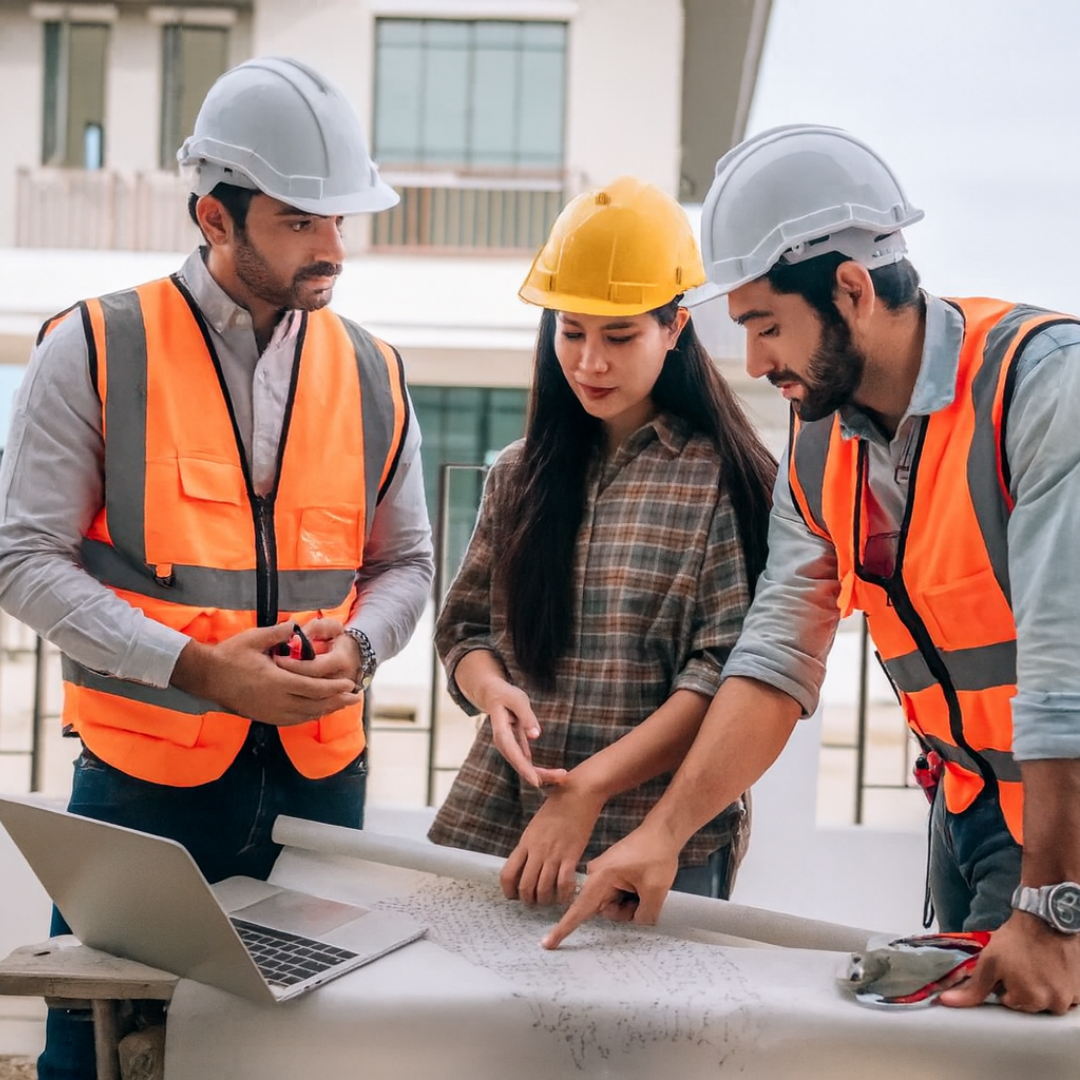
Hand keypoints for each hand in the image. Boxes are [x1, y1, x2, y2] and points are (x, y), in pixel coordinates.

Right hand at [172, 623, 359, 726]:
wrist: (206, 677)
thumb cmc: (230, 655)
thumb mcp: (254, 638)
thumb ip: (278, 633)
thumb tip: (296, 625)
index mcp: (277, 682)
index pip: (314, 688)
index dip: (335, 688)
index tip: (351, 684)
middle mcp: (277, 701)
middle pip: (315, 705)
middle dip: (337, 701)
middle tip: (356, 698)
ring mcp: (270, 712)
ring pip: (305, 715)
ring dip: (326, 710)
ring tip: (341, 705)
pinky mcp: (265, 717)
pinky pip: (293, 720)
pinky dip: (309, 716)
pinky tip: (317, 711)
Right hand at [472, 676, 566, 788]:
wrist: (493, 695)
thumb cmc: (506, 695)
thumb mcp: (517, 700)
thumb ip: (526, 717)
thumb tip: (536, 736)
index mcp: (501, 733)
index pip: (513, 754)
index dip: (524, 769)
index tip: (537, 781)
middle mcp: (504, 744)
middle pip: (520, 764)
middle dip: (539, 774)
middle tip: (562, 776)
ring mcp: (509, 747)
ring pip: (524, 766)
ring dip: (541, 773)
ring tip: (561, 776)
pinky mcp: (516, 747)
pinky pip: (526, 761)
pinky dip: (537, 768)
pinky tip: (550, 774)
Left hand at [500, 782, 604, 905]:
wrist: (579, 793)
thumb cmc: (558, 804)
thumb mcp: (536, 824)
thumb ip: (530, 844)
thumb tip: (527, 862)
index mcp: (525, 842)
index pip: (508, 873)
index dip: (508, 890)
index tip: (514, 896)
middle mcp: (537, 850)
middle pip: (525, 886)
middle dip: (528, 900)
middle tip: (534, 902)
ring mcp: (554, 854)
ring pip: (543, 889)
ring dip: (545, 900)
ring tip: (549, 901)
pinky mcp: (572, 855)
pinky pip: (564, 884)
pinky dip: (564, 895)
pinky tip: (566, 897)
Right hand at [539, 826, 679, 948]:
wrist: (662, 831)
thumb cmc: (656, 855)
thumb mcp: (656, 891)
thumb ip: (643, 916)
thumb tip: (637, 921)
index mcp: (601, 877)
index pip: (580, 909)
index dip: (563, 929)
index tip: (547, 944)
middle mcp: (596, 876)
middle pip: (605, 910)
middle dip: (626, 910)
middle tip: (645, 895)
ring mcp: (604, 874)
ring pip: (613, 904)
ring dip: (630, 902)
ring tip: (645, 885)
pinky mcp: (612, 873)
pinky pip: (617, 894)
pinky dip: (631, 894)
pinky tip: (643, 881)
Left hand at [938, 912, 1079, 1013]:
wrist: (1046, 918)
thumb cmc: (1016, 939)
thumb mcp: (989, 962)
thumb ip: (972, 988)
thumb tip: (946, 1002)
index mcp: (1030, 1000)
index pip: (1010, 1002)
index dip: (1005, 984)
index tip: (1008, 968)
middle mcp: (1054, 1004)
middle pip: (1031, 1004)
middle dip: (1024, 987)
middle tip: (1022, 964)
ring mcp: (1072, 997)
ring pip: (1050, 1000)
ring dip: (1043, 986)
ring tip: (1038, 964)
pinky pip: (1069, 995)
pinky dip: (1060, 984)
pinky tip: (1052, 967)